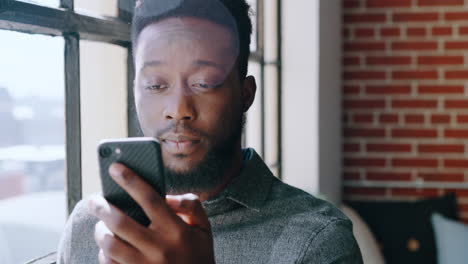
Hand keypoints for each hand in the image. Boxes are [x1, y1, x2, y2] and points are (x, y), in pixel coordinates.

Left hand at [88, 163, 214, 263]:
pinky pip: (108, 263)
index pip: (150, 199)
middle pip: (121, 222)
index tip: (115, 167)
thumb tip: (167, 196)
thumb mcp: (203, 229)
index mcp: (176, 231)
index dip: (131, 181)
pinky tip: (107, 246)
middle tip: (94, 199)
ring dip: (100, 230)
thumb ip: (191, 206)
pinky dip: (103, 252)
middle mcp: (158, 248)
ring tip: (100, 224)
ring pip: (110, 244)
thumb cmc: (199, 256)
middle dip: (102, 207)